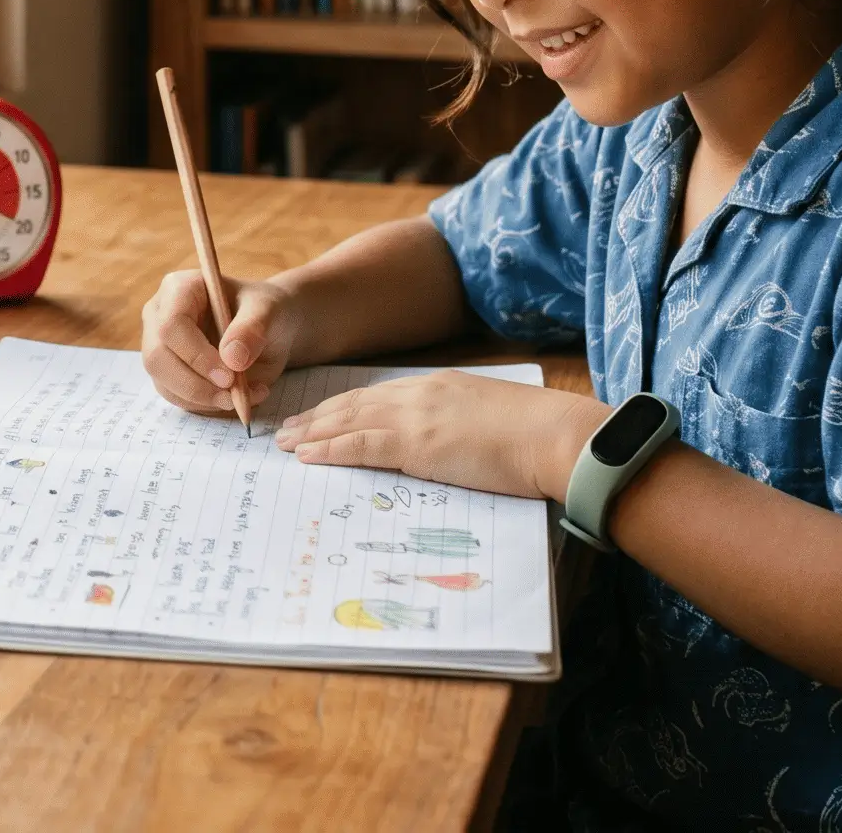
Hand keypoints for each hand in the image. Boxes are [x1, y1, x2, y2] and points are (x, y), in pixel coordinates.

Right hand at [140, 271, 297, 418]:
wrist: (268, 328)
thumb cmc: (264, 309)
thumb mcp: (268, 310)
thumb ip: (252, 328)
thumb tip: (232, 358)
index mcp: (179, 288)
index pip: (171, 325)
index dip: (196, 355)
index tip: (228, 377)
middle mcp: (159, 316)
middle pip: (157, 358)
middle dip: (196, 385)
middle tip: (233, 396)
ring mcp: (160, 345)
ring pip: (164, 383)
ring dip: (204, 399)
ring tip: (246, 396)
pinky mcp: (168, 372)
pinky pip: (177, 397)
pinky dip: (207, 405)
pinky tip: (237, 397)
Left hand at [274, 371, 606, 500]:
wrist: (557, 437)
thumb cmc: (538, 435)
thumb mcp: (490, 419)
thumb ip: (461, 425)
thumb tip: (450, 445)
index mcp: (439, 386)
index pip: (379, 396)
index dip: (345, 407)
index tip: (322, 416)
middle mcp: (420, 394)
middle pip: (355, 404)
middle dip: (318, 417)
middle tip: (288, 428)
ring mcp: (416, 417)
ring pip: (349, 422)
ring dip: (312, 433)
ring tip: (284, 443)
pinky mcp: (417, 443)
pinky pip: (360, 445)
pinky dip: (329, 449)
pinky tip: (307, 456)